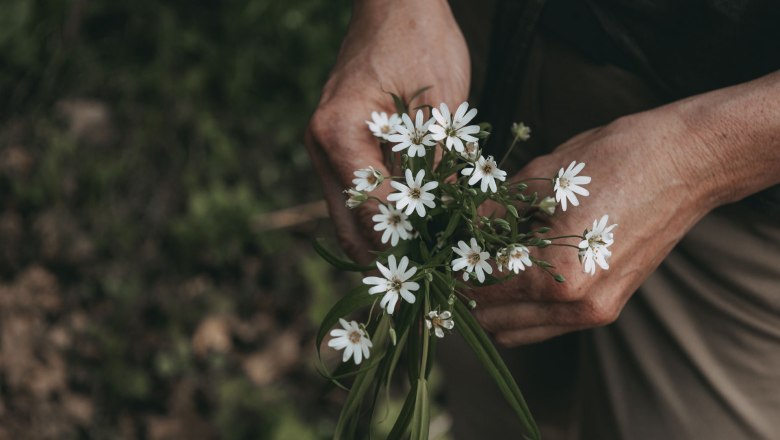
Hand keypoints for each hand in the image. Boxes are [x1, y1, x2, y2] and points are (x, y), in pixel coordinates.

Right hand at [306, 0, 468, 263]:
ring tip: (423, 263)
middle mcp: (322, 147)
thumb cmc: (422, 43)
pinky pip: (355, 195)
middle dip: (388, 259)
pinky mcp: (338, 147)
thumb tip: (448, 228)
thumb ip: (439, 171)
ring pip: (348, 217)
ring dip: (383, 242)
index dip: (408, 246)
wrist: (396, 4)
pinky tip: (413, 228)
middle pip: (349, 228)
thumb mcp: (442, 110)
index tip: (442, 268)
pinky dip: (380, 217)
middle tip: (428, 284)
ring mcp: (325, 148)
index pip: (371, 213)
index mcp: (340, 134)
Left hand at [472, 107, 720, 345]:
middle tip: (449, 262)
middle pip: (493, 322)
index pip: (480, 291)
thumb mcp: (540, 177)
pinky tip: (512, 274)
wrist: (686, 161)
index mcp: (558, 274)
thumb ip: (491, 213)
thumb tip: (457, 229)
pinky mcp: (608, 306)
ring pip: (517, 332)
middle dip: (463, 295)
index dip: (449, 273)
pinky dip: (520, 309)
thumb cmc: (616, 158)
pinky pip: (546, 324)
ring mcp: (596, 312)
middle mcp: (577, 305)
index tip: (432, 255)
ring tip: (476, 269)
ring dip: (491, 308)